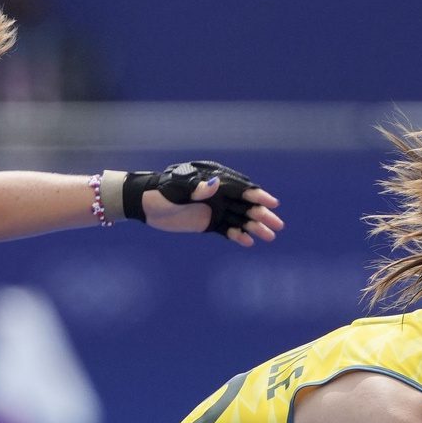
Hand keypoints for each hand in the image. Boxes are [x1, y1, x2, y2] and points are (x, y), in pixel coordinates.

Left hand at [123, 160, 283, 245]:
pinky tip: (249, 242)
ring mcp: (214, 208)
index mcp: (213, 180)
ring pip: (240, 218)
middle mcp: (218, 194)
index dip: (257, 195)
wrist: (144, 203)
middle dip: (262, 214)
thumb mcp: (175, 188)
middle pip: (245, 204)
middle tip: (277, 225)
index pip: (240, 188)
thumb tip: (215, 184)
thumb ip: (196, 187)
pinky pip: (227, 229)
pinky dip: (238, 235)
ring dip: (255, 227)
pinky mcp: (208, 222)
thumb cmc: (159, 191)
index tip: (272, 203)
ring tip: (270, 237)